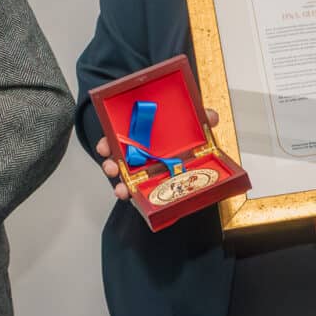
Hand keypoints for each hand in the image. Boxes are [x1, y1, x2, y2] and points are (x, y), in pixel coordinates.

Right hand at [97, 108, 219, 200]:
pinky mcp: (150, 186)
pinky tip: (131, 198)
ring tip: (121, 190)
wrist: (194, 153)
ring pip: (125, 178)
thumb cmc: (184, 135)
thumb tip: (211, 117)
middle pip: (117, 159)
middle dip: (110, 164)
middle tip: (112, 167)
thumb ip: (202, 116)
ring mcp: (143, 171)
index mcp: (142, 136)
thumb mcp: (192, 123)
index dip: (108, 142)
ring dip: (120, 184)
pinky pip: (138, 192)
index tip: (104, 146)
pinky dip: (133, 196)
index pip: (118, 136)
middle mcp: (138, 154)